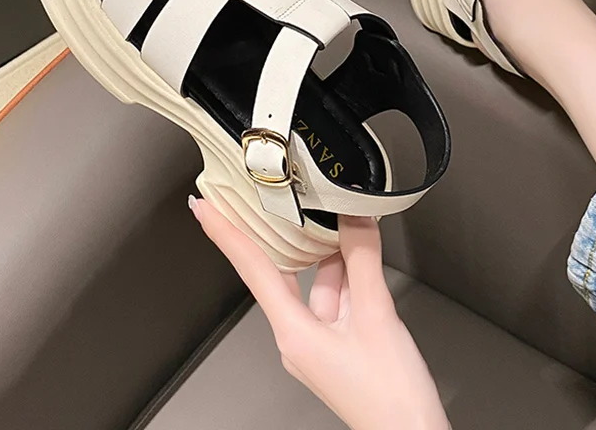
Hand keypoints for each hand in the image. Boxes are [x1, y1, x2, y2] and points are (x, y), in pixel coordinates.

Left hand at [190, 197, 449, 429]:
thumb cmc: (391, 396)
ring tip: (331, 215)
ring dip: (323, 251)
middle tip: (262, 198)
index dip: (226, 235)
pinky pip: (333, 296)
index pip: (252, 270)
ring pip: (313, 282)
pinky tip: (357, 251)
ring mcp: (318, 342)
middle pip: (278, 272)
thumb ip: (363, 260)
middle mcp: (298, 338)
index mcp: (294, 334)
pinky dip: (343, 270)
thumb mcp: (377, 315)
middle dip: (274, 235)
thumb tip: (354, 218)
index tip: (205, 208)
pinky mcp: (339, 344)